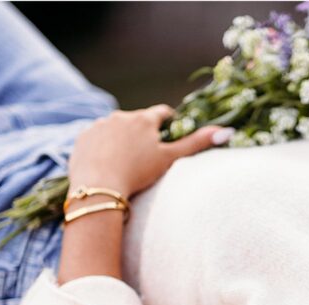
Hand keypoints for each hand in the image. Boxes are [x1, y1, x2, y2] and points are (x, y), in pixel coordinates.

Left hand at [67, 104, 230, 197]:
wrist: (98, 186)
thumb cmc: (138, 173)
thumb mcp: (170, 159)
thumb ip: (196, 144)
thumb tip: (227, 131)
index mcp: (144, 119)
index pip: (162, 113)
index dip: (168, 122)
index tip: (170, 131)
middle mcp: (120, 116)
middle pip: (136, 121)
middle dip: (142, 133)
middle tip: (147, 154)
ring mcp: (98, 126)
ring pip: (114, 129)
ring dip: (121, 140)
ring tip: (125, 162)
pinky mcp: (82, 138)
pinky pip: (95, 140)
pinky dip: (101, 148)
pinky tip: (105, 165)